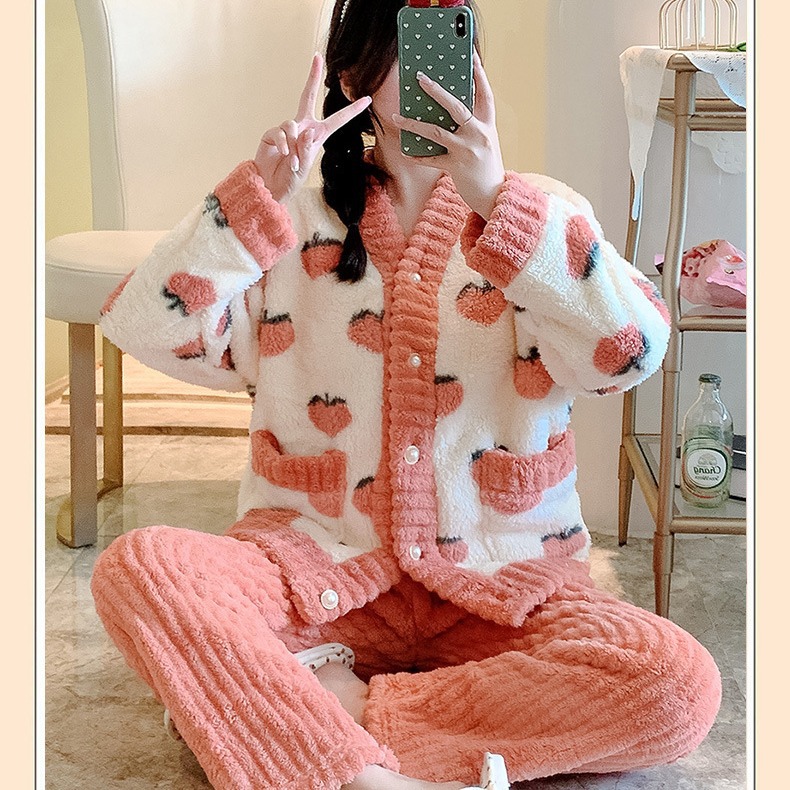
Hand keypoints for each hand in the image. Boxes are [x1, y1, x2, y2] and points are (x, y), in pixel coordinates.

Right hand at [254, 53, 371, 204]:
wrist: (270, 186)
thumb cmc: (291, 178)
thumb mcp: (305, 166)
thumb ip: (307, 148)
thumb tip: (306, 130)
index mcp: (317, 134)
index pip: (337, 120)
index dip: (352, 110)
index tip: (367, 99)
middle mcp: (303, 127)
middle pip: (308, 96)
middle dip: (313, 76)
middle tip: (318, 58)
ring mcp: (286, 129)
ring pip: (293, 125)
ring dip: (294, 145)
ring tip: (294, 162)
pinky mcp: (272, 133)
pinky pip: (280, 132)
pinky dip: (284, 145)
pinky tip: (284, 156)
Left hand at [391, 51, 505, 219]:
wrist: (493, 195)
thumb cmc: (486, 167)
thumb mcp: (485, 142)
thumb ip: (472, 126)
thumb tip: (447, 111)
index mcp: (488, 125)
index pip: (485, 95)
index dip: (479, 75)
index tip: (471, 58)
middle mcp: (479, 135)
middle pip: (456, 106)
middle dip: (436, 91)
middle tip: (420, 78)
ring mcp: (467, 150)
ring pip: (436, 131)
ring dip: (413, 123)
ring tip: (397, 117)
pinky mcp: (456, 167)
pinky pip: (431, 159)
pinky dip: (418, 156)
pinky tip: (406, 152)